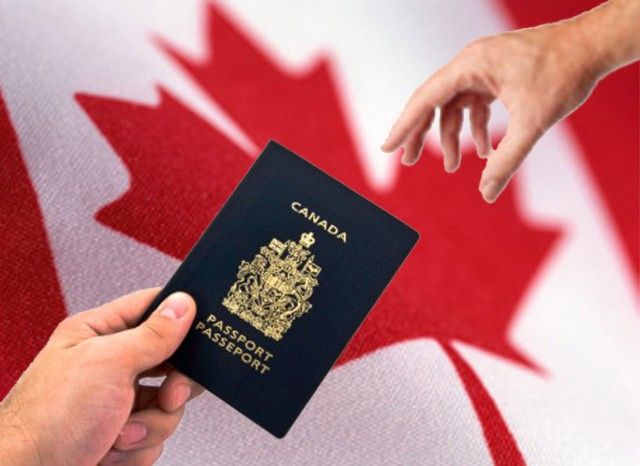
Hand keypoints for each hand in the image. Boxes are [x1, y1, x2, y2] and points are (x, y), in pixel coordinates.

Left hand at [0, 288, 202, 465]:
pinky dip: (139, 447)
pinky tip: (112, 450)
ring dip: (150, 426)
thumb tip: (183, 305)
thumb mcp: (109, 365)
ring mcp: (116, 401)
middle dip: (170, 388)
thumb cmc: (48, 419)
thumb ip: (152, 335)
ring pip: (168, 405)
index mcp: (99, 333)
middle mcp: (109, 365)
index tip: (203, 329)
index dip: (180, 315)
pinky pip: (156, 434)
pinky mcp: (120, 433)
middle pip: (171, 362)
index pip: (151, 308)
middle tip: (166, 396)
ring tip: (119, 434)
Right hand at [381, 0, 638, 202]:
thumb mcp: (532, 123)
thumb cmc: (564, 74)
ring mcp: (483, 66)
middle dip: (423, 133)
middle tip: (409, 161)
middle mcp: (471, 63)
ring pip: (454, 104)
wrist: (593, 46)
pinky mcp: (496, 73)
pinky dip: (477, 126)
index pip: (425, 98)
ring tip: (456, 166)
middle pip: (434, 102)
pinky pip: (475, 102)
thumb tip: (486, 194)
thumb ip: (506, 160)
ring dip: (454, 135)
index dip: (404, 125)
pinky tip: (485, 149)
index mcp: (471, 65)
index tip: (387, 148)